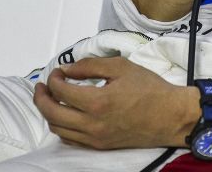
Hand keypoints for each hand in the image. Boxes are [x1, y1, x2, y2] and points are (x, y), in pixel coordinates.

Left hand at [32, 57, 196, 149]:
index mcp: (97, 102)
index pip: (61, 91)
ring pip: (57, 128)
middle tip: (43, 86)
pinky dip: (61, 127)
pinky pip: (70, 139)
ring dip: (49, 112)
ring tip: (51, 99)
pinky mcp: (99, 146)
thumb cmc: (149, 89)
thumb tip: (68, 69)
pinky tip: (65, 115)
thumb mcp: (121, 67)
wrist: (170, 116)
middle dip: (41, 97)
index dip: (54, 78)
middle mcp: (92, 124)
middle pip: (51, 113)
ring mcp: (95, 138)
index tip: (59, 71)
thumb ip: (91, 66)